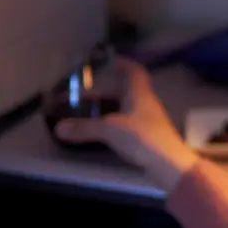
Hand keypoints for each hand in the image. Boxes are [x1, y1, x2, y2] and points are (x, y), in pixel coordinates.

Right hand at [53, 57, 198, 187]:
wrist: (170, 166)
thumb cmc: (143, 138)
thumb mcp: (110, 130)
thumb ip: (84, 128)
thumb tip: (58, 127)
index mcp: (140, 94)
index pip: (134, 71)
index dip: (123, 63)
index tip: (109, 61)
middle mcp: (145, 103)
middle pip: (124, 91)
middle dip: (103, 91)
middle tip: (82, 95)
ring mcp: (148, 121)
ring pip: (125, 108)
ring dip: (107, 108)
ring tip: (86, 113)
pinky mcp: (148, 138)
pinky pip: (127, 123)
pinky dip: (113, 123)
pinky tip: (102, 132)